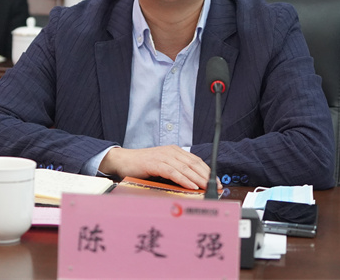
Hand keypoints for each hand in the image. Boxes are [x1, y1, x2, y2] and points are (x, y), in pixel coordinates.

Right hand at [99, 145, 213, 189]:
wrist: (122, 161)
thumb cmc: (142, 166)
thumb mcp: (162, 167)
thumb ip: (176, 172)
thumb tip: (192, 184)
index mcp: (174, 151)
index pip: (196, 161)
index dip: (208, 171)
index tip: (217, 181)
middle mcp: (171, 151)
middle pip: (194, 164)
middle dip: (207, 176)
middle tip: (216, 186)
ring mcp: (163, 156)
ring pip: (185, 168)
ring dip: (198, 179)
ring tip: (207, 187)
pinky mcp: (155, 163)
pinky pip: (173, 172)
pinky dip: (184, 179)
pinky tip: (191, 186)